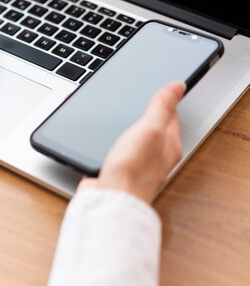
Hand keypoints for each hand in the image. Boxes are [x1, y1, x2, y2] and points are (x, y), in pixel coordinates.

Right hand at [77, 82, 185, 202]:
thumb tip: (178, 86)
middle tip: (140, 100)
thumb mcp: (149, 129)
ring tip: (121, 116)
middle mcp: (155, 156)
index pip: (171, 116)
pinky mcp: (117, 170)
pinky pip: (118, 151)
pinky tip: (106, 140)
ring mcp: (136, 164)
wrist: (109, 199)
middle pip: (153, 128)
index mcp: (168, 145)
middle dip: (144, 114)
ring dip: (127, 128)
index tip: (159, 88)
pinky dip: (113, 142)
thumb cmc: (132, 170)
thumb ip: (162, 106)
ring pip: (134, 140)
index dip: (164, 100)